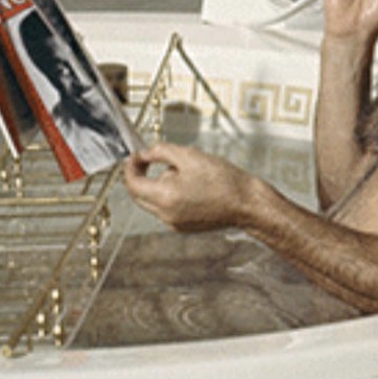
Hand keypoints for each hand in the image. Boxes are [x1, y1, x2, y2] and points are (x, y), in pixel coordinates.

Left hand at [124, 142, 251, 232]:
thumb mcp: (189, 156)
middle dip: (141, 176)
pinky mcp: (184, 227)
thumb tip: (145, 154)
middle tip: (148, 160)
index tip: (136, 155)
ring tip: (183, 171)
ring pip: (153, 202)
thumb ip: (161, 151)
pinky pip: (166, 209)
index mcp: (164, 197)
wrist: (247, 203)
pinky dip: (170, 195)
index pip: (132, 184)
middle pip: (139, 195)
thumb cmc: (224, 181)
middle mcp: (166, 215)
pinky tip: (190, 185)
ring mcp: (174, 223)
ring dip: (158, 185)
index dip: (131, 167)